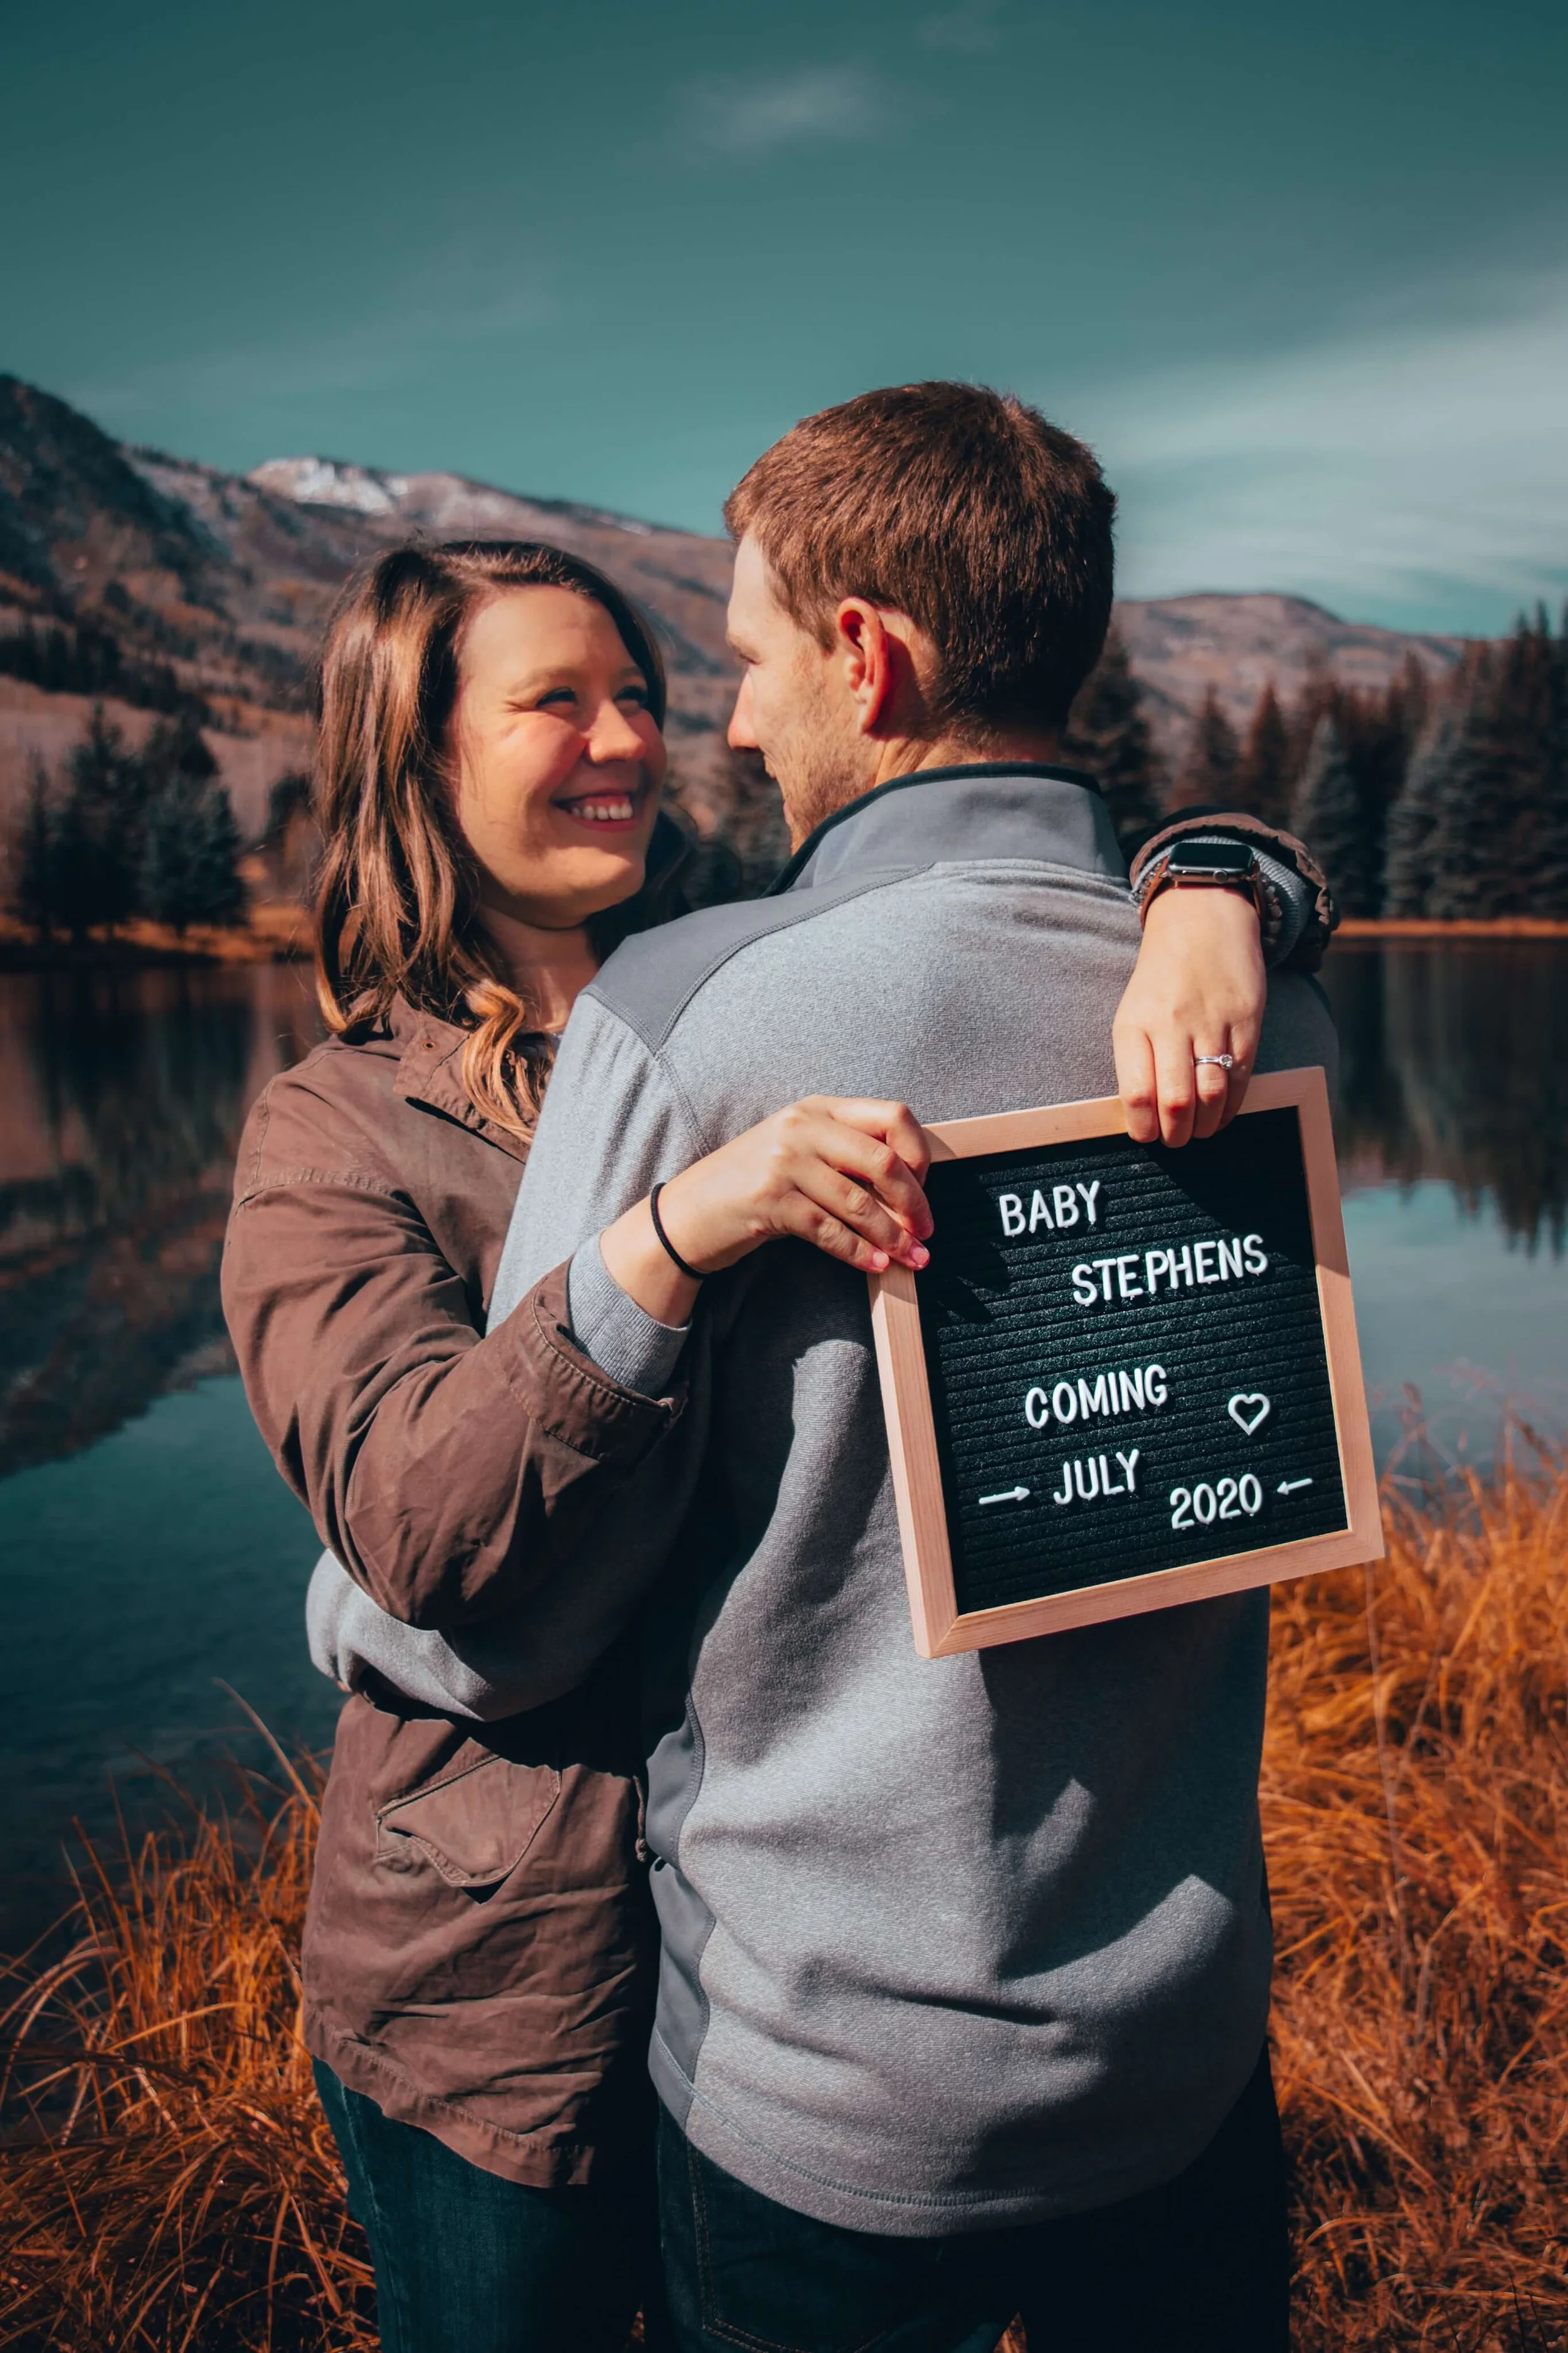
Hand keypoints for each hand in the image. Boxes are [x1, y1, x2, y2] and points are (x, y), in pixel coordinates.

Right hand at [599, 1097, 933, 1325]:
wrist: (686, 1213)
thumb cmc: (751, 1185)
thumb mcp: (798, 1152)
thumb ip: (845, 1155)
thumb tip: (910, 1188)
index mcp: (818, 1108)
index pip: (892, 1115)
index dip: (919, 1153)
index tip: (925, 1186)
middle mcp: (802, 1127)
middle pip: (883, 1160)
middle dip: (915, 1201)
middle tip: (927, 1231)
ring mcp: (783, 1161)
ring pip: (859, 1201)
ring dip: (893, 1236)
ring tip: (912, 1259)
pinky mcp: (769, 1200)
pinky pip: (830, 1230)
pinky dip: (859, 1252)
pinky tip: (876, 1265)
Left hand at [1112, 885, 1265, 1147]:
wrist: (1202, 922)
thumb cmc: (1161, 978)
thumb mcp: (1133, 1012)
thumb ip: (1136, 1059)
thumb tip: (1144, 1116)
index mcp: (1134, 1025)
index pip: (1136, 1094)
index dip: (1142, 1127)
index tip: (1146, 1135)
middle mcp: (1172, 1024)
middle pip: (1176, 1102)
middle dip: (1176, 1136)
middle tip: (1176, 1141)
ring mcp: (1212, 1022)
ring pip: (1212, 1095)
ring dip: (1205, 1126)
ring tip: (1198, 1131)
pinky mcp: (1247, 1021)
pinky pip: (1241, 1078)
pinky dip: (1231, 1107)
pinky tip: (1222, 1114)